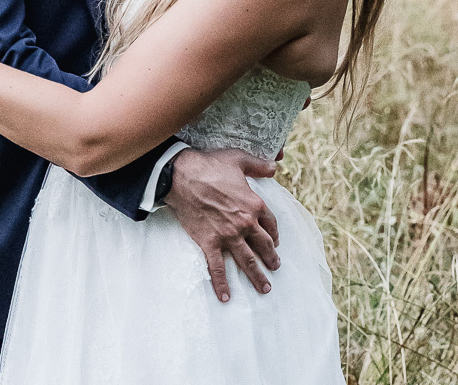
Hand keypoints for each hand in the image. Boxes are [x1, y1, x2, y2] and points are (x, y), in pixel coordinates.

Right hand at [165, 148, 278, 301]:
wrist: (182, 176)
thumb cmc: (210, 165)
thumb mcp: (239, 159)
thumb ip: (259, 165)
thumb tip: (275, 165)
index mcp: (254, 204)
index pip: (271, 224)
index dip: (275, 234)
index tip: (275, 241)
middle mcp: (245, 224)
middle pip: (263, 246)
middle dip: (271, 258)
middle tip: (275, 267)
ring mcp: (227, 236)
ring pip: (246, 261)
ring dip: (256, 276)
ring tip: (265, 288)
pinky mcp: (209, 243)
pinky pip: (217, 268)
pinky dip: (221, 284)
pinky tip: (225, 297)